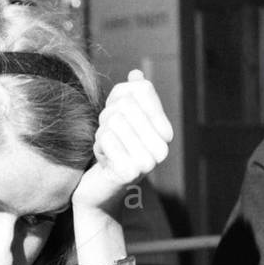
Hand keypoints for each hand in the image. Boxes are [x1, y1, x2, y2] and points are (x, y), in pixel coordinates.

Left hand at [71, 70, 172, 217]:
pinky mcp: (130, 172)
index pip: (141, 89)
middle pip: (125, 105)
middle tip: (110, 138)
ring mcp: (148, 162)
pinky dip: (98, 146)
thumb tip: (136, 74)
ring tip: (108, 149)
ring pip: (114, 121)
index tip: (120, 120)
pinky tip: (104, 161)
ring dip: (102, 133)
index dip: (120, 98)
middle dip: (108, 117)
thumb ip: (130, 95)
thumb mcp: (121, 117)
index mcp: (165, 133)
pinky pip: (106, 139)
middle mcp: (162, 149)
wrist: (98, 190)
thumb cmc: (110, 149)